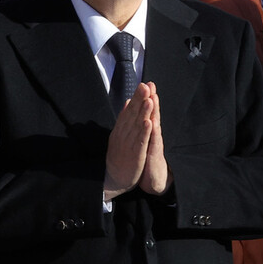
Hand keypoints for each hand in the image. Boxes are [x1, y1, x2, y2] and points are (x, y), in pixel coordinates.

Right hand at [104, 83, 152, 201]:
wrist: (113, 179)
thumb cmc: (118, 156)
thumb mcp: (118, 134)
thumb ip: (124, 119)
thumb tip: (128, 102)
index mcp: (120, 129)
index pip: (129, 110)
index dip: (136, 98)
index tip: (143, 85)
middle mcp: (123, 134)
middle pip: (132, 114)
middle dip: (139, 100)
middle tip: (145, 86)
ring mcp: (128, 144)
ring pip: (136, 126)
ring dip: (143, 113)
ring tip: (149, 100)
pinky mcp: (134, 154)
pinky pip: (140, 142)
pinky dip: (144, 132)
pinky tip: (148, 122)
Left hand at [139, 82, 171, 194]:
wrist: (152, 179)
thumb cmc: (145, 156)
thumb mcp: (142, 139)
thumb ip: (141, 124)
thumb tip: (138, 110)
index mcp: (148, 130)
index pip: (147, 112)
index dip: (146, 98)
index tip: (145, 83)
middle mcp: (153, 135)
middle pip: (152, 114)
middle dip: (151, 99)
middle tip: (150, 84)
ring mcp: (154, 144)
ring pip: (154, 125)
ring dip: (153, 112)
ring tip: (152, 98)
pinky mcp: (154, 155)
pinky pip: (153, 142)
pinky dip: (151, 133)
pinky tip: (151, 123)